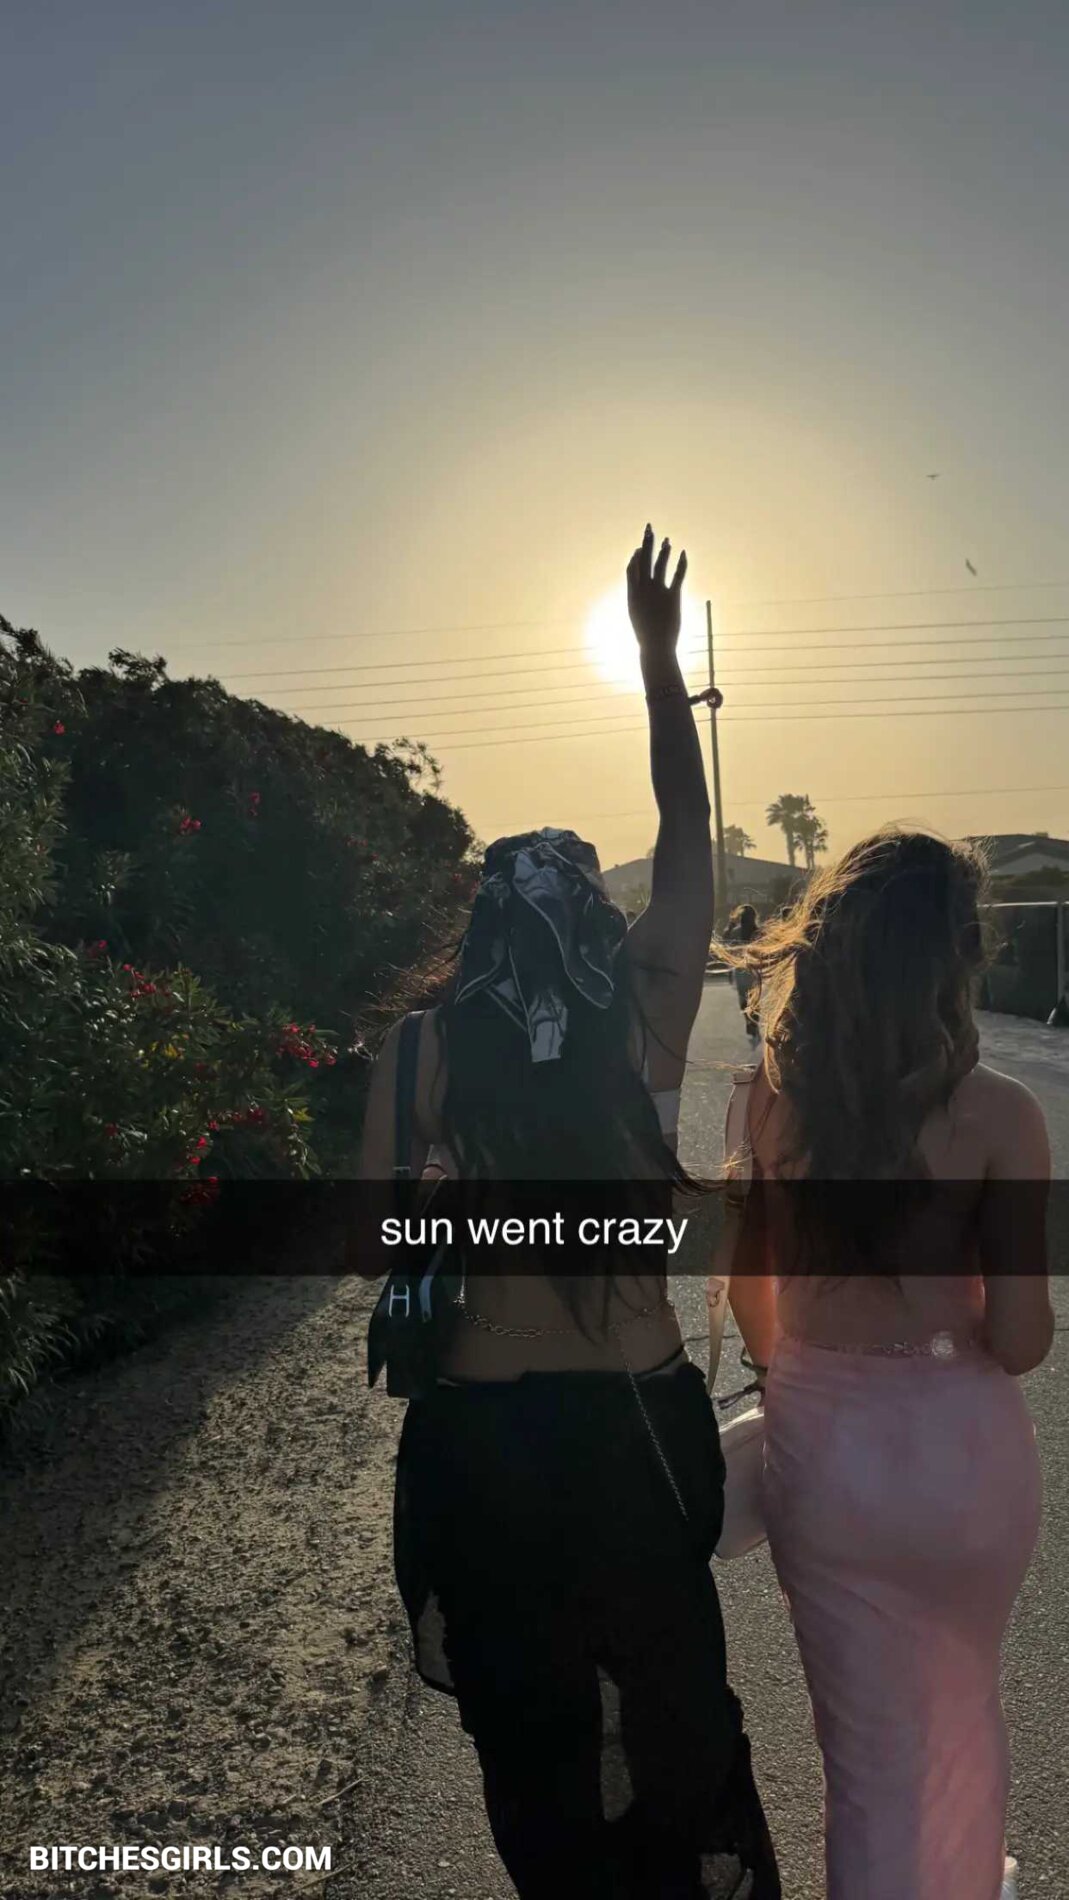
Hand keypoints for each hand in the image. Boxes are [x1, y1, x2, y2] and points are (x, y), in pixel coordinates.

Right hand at [626, 523, 686, 654]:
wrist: (655, 647)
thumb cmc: (646, 635)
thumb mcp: (636, 616)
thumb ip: (637, 601)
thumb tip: (638, 595)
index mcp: (632, 594)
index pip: (632, 568)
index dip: (636, 556)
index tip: (640, 548)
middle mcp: (643, 589)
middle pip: (645, 560)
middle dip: (647, 542)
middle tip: (649, 528)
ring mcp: (657, 592)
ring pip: (660, 565)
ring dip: (664, 550)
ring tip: (667, 540)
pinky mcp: (672, 596)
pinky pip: (677, 575)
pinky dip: (681, 563)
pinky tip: (683, 553)